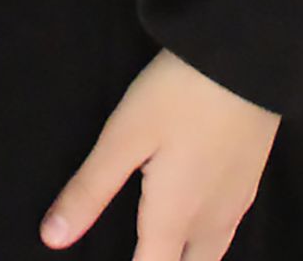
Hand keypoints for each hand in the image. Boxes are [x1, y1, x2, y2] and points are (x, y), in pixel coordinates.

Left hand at [39, 47, 280, 258]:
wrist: (246, 61)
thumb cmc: (178, 97)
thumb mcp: (123, 138)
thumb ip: (90, 191)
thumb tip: (52, 239)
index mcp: (174, 218)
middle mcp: (210, 223)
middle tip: (140, 251)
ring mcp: (236, 204)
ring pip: (211, 255)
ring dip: (185, 258)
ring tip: (160, 246)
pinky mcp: (250, 182)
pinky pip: (225, 233)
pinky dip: (204, 242)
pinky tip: (193, 220)